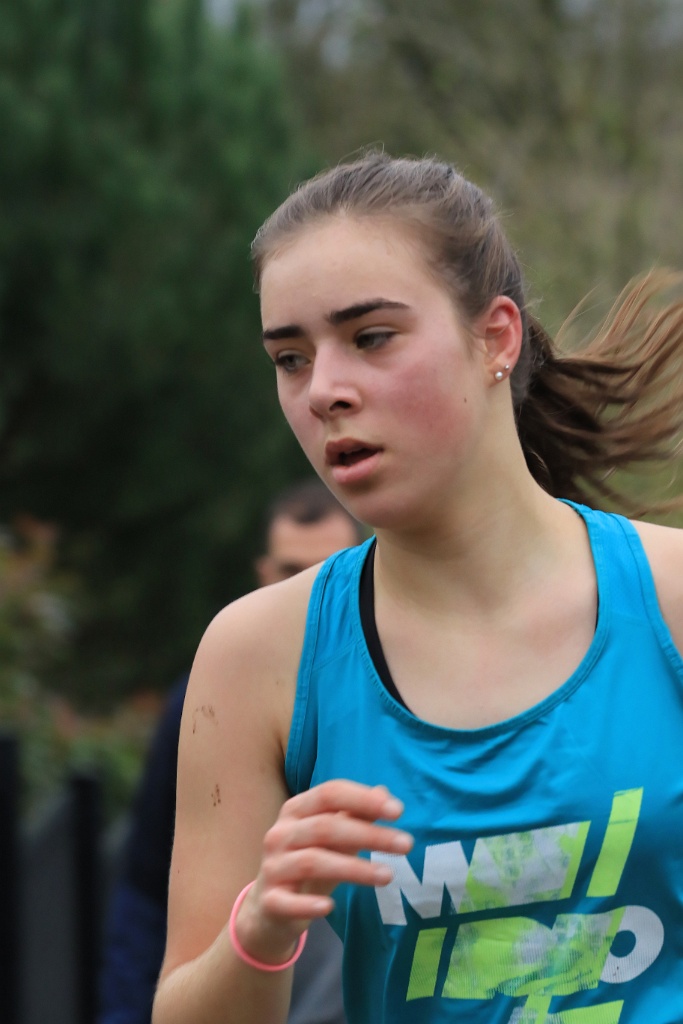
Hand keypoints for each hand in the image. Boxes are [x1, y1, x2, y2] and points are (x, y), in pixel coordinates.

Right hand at [233, 780, 412, 962]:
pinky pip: (287, 902)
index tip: (398, 810)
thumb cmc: (308, 862)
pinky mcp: (270, 901)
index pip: (330, 794)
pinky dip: (308, 904)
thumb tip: (385, 793)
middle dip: (368, 834)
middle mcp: (280, 834)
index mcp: (296, 810)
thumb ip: (355, 815)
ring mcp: (272, 867)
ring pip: (312, 862)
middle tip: (406, 844)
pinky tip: (330, 907)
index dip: (363, 798)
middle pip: (325, 827)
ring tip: (388, 875)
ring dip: (353, 868)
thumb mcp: (332, 837)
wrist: (269, 908)